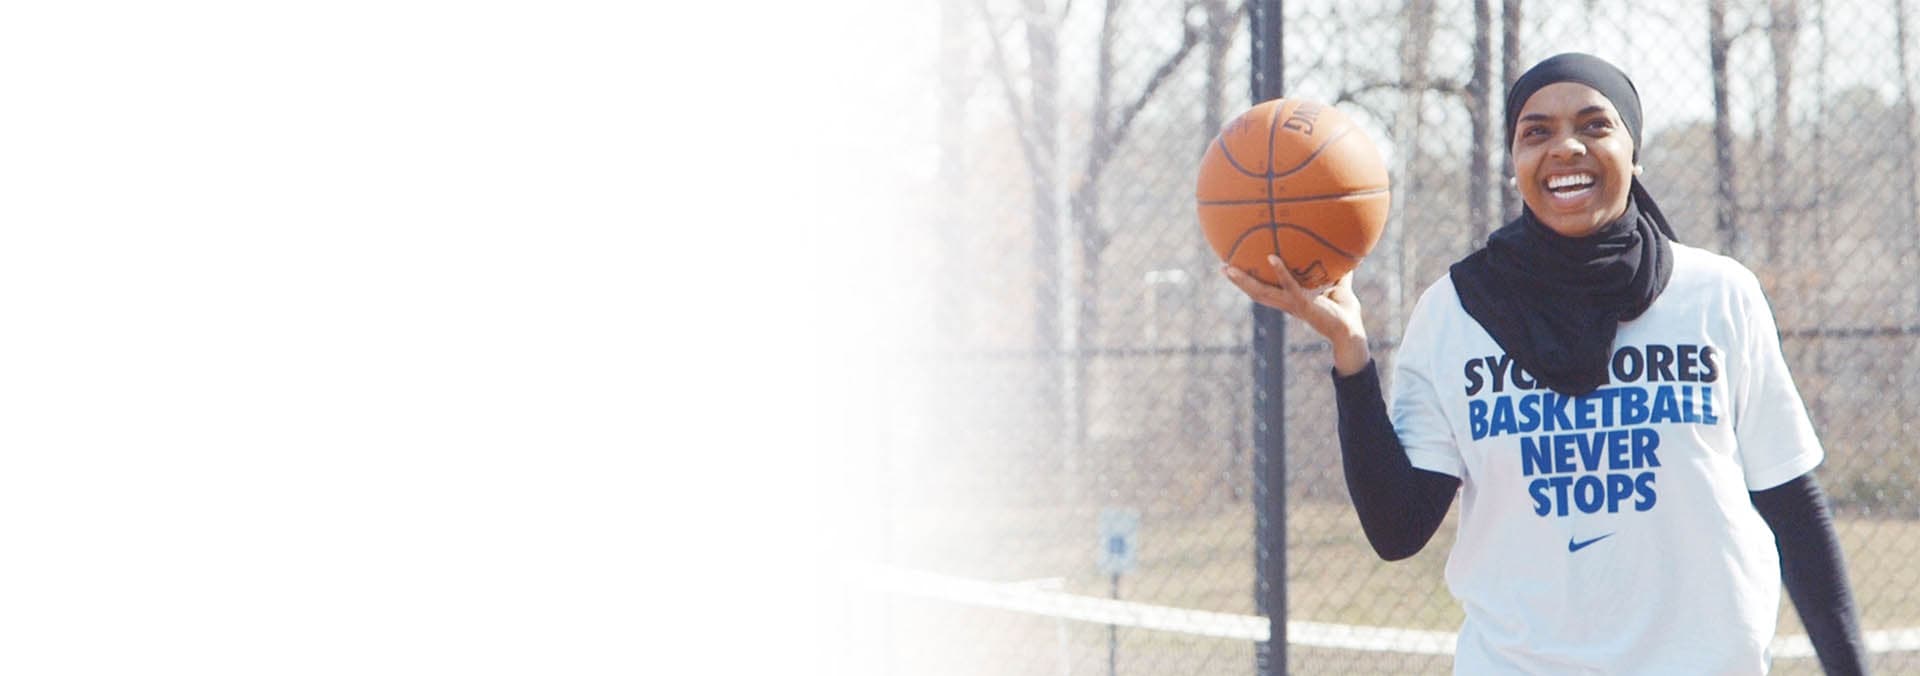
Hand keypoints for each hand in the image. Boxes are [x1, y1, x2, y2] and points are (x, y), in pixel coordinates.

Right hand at [1222, 254, 1370, 374]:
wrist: (1352, 330)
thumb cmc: (1344, 311)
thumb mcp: (1338, 285)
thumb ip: (1337, 270)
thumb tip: (1343, 249)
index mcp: (1289, 300)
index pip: (1264, 290)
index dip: (1249, 281)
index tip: (1235, 268)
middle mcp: (1286, 304)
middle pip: (1255, 292)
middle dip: (1238, 281)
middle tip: (1222, 267)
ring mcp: (1292, 304)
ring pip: (1262, 292)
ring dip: (1245, 280)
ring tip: (1230, 268)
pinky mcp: (1303, 304)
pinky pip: (1289, 285)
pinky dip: (1280, 271)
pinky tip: (1271, 257)